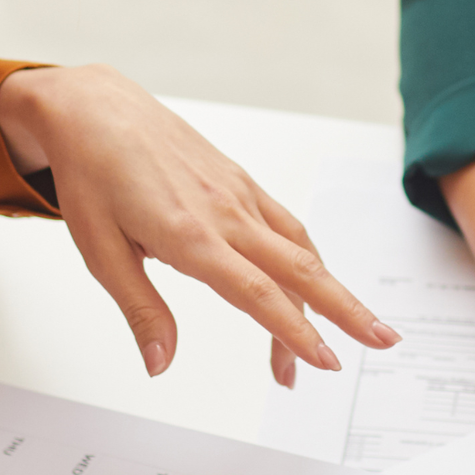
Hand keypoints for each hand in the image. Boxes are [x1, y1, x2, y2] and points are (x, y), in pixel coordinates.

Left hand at [0, 66, 397, 379]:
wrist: (95, 109)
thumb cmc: (92, 174)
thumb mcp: (100, 251)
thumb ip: (140, 310)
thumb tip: (160, 364)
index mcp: (188, 235)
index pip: (255, 292)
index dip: (294, 330)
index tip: (324, 360)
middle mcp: (223, 213)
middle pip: (299, 268)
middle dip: (347, 309)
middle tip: (383, 341)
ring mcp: (237, 195)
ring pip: (299, 247)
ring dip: (331, 290)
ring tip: (349, 329)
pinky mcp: (239, 182)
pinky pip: (286, 223)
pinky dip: (309, 257)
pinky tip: (313, 279)